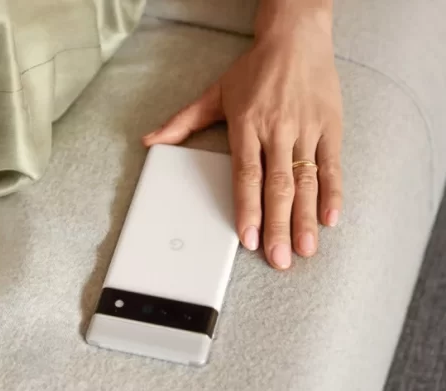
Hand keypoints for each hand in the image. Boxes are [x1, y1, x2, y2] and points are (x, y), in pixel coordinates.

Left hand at [142, 12, 342, 269]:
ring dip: (306, 218)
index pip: (247, 174)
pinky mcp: (330, 127)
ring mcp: (306, 129)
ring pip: (307, 180)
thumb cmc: (253, 70)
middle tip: (279, 259)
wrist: (295, 37)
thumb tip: (149, 141)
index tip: (248, 238)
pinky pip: (332, 165)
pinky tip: (330, 218)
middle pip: (278, 185)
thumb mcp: (214, 93)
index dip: (248, 208)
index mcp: (248, 125)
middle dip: (278, 225)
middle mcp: (278, 129)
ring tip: (305, 248)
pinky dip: (333, 192)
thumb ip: (182, 122)